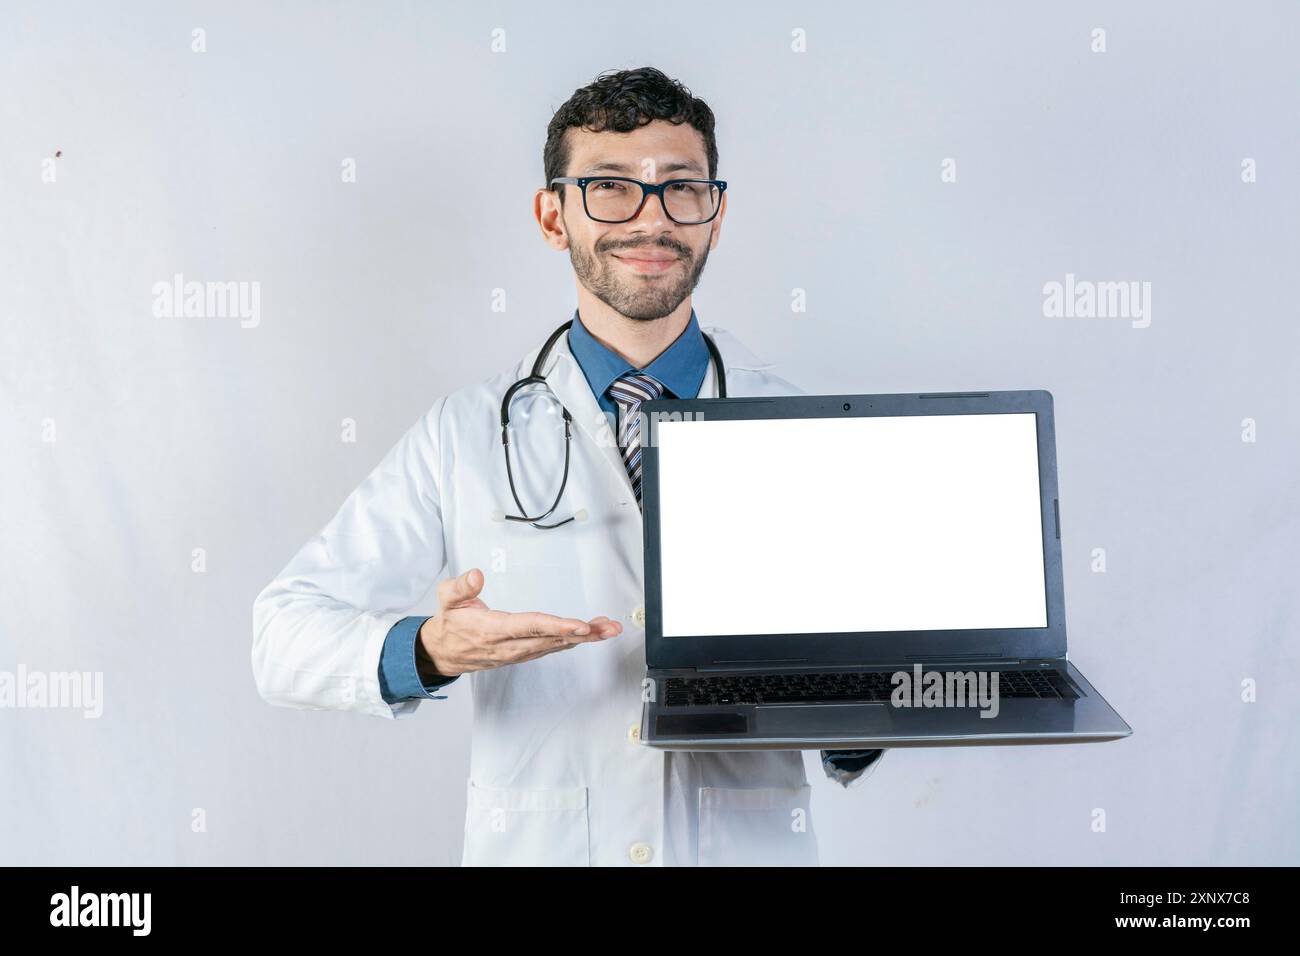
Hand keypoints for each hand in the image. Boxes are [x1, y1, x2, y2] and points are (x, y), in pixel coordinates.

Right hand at [416, 568, 621, 678]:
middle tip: (609, 627)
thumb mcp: (446, 600)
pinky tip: (591, 633)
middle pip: (552, 639)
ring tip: (609, 628)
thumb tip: (477, 575)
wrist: (442, 653)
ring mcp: (518, 652)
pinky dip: (574, 640)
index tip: (580, 625)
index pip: (530, 626)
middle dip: (583, 634)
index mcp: (493, 629)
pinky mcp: (524, 653)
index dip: (557, 626)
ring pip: (556, 644)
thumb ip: (461, 587)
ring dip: (585, 638)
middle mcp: (510, 645)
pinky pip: (552, 647)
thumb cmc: (449, 624)